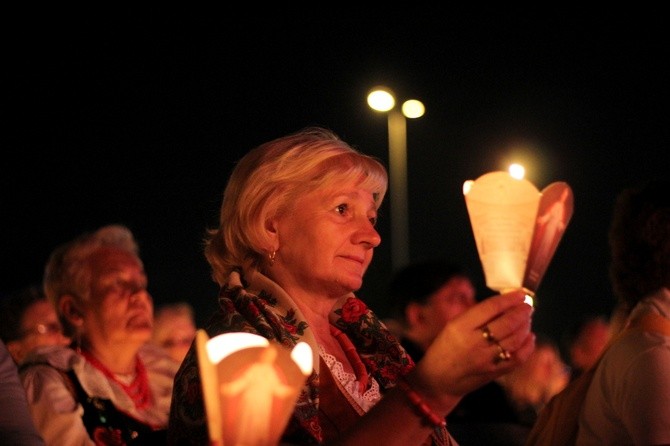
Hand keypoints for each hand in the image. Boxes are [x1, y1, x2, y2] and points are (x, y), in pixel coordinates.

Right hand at [413, 289, 534, 400]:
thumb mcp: (453, 325)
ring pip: (515, 340)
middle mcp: (475, 343)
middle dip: (521, 312)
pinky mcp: (495, 373)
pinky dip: (527, 346)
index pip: (491, 308)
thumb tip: (504, 304)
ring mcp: (486, 360)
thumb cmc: (445, 347)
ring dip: (525, 327)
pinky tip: (529, 337)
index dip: (509, 299)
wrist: (439, 378)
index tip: (520, 294)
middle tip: (527, 306)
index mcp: (461, 327)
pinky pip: (518, 358)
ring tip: (527, 319)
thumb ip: (476, 315)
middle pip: (507, 324)